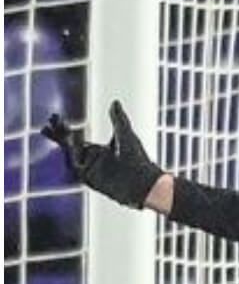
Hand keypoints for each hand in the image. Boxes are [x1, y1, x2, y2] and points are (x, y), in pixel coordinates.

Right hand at [41, 101, 163, 208]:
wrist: (144, 181)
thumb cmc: (138, 159)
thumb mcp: (125, 135)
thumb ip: (118, 119)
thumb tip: (115, 102)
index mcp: (98, 152)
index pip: (75, 139)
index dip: (64, 129)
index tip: (55, 117)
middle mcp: (91, 161)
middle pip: (69, 147)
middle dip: (59, 136)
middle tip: (49, 125)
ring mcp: (90, 170)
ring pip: (72, 155)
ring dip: (69, 144)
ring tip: (69, 131)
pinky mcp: (90, 179)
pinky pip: (77, 166)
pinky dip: (75, 154)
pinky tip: (75, 142)